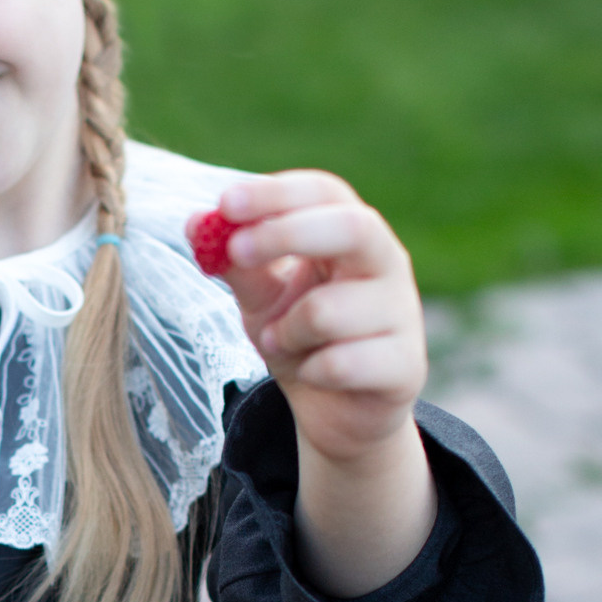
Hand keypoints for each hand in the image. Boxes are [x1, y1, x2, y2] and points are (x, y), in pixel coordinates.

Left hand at [200, 169, 426, 461]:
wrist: (335, 410)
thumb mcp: (263, 297)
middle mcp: (387, 263)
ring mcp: (402, 314)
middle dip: (288, 234)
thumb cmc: (300, 337)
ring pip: (327, 311)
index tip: (225, 203)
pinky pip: (339, 364)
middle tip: (236, 251)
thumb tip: (195, 222)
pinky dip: (309, 371)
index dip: (277, 193)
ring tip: (283, 342)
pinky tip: (315, 374)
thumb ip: (236, 263)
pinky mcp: (406, 366)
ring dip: (285, 330)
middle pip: (353, 227)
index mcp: (353, 233)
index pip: (325, 192)